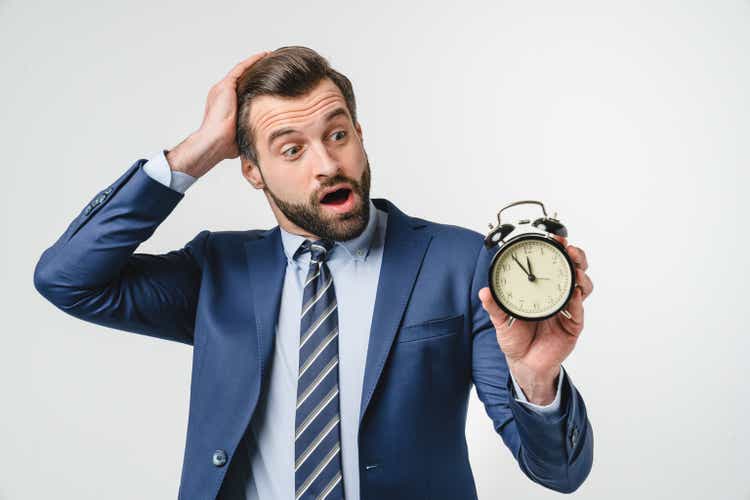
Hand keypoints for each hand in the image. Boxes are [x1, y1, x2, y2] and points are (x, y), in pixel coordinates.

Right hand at [166, 50, 270, 176]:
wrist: (214, 142)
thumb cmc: (225, 145)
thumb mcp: (242, 134)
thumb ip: (251, 130)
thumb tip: (267, 138)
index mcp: (224, 105)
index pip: (241, 91)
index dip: (254, 84)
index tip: (267, 81)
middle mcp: (222, 94)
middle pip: (242, 79)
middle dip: (256, 71)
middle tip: (272, 65)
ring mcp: (222, 89)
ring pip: (242, 71)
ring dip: (256, 63)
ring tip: (270, 56)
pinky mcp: (226, 86)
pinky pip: (241, 68)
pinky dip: (253, 61)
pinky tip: (264, 55)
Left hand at [478, 234, 593, 403]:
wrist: (523, 363)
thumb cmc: (516, 338)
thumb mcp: (501, 320)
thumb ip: (494, 305)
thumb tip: (483, 291)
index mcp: (542, 288)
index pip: (554, 264)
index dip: (558, 249)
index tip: (556, 236)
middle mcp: (558, 296)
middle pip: (575, 270)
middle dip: (576, 256)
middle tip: (569, 249)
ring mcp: (568, 310)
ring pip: (583, 287)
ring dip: (580, 276)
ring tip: (574, 269)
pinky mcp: (573, 326)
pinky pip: (578, 311)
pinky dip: (577, 300)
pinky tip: (573, 293)